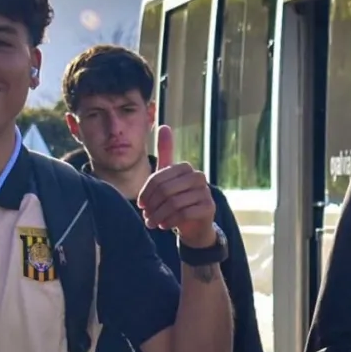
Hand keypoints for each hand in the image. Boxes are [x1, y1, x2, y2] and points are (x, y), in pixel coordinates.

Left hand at [138, 125, 216, 246]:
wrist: (195, 224)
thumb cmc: (178, 198)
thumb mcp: (168, 177)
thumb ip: (166, 153)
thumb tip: (164, 125)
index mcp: (185, 167)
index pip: (158, 178)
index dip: (146, 193)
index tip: (141, 205)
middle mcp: (198, 176)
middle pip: (165, 190)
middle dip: (152, 206)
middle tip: (146, 217)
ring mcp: (205, 192)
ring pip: (174, 203)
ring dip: (159, 216)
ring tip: (152, 223)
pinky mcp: (209, 207)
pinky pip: (184, 213)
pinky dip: (170, 221)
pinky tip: (164, 226)